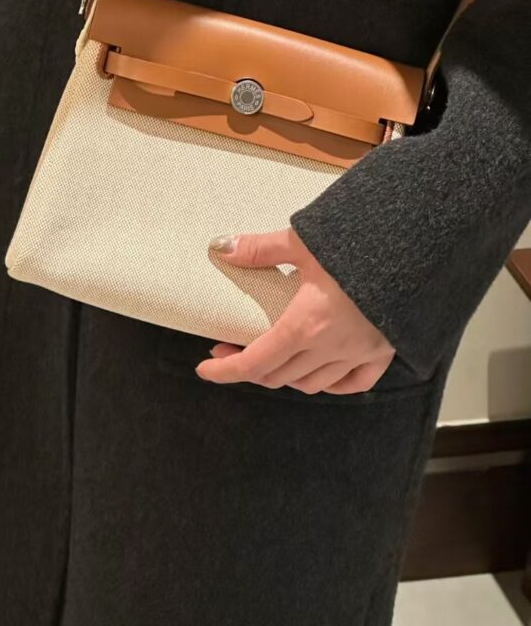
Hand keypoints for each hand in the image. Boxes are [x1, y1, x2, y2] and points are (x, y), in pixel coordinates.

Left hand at [196, 228, 396, 394]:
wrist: (419, 247)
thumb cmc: (361, 242)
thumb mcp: (304, 241)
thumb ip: (261, 248)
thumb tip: (223, 248)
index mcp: (305, 325)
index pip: (255, 362)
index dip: (226, 371)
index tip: (205, 370)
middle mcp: (330, 348)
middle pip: (278, 376)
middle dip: (249, 367)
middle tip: (231, 348)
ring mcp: (359, 354)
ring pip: (311, 384)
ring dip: (285, 376)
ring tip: (271, 356)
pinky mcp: (383, 352)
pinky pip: (352, 383)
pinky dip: (330, 383)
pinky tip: (319, 373)